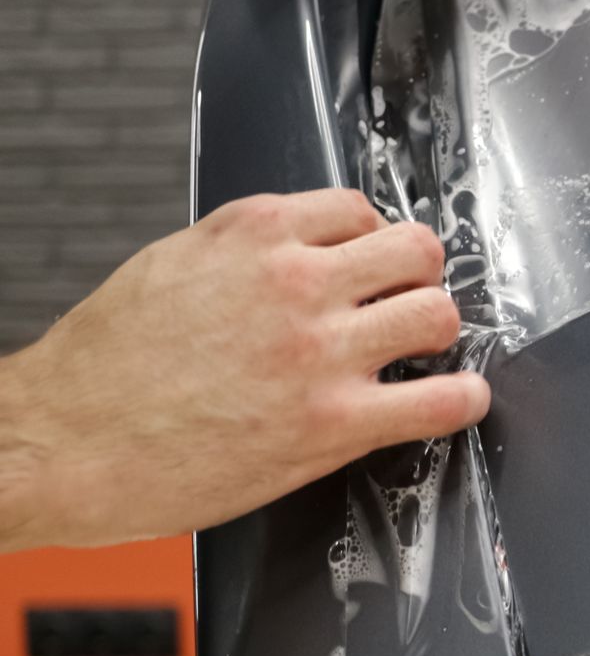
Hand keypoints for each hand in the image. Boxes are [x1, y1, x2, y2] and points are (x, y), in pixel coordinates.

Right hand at [0, 190, 489, 552]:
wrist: (61, 444)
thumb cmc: (103, 367)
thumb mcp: (171, 265)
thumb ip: (246, 249)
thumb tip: (303, 246)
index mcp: (254, 234)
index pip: (360, 210)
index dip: (374, 240)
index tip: (374, 264)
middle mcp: (296, 283)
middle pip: (417, 251)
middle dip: (418, 276)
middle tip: (405, 303)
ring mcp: (320, 354)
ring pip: (438, 314)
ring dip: (439, 332)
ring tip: (424, 352)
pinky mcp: (333, 423)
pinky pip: (439, 402)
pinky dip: (463, 400)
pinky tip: (459, 400)